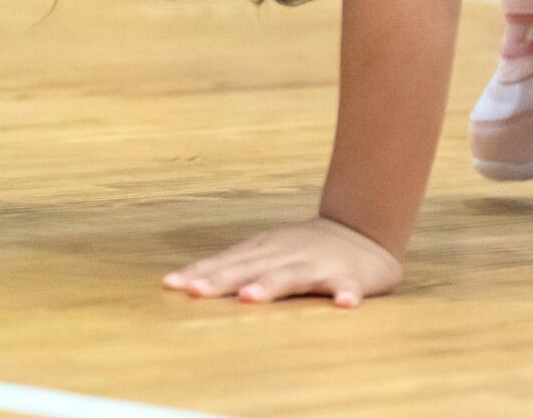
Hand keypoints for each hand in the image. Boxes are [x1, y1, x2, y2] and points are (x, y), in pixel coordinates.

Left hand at [162, 216, 400, 307]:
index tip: (170, 285)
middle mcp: (285, 255)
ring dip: (270, 285)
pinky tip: (343, 304)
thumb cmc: (304, 249)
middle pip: (249, 268)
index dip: (198, 273)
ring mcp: (317, 264)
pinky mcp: (350, 276)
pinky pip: (348, 287)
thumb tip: (185, 283)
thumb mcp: (266, 252)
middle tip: (194, 291)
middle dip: (220, 279)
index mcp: (263, 251)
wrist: (362, 229)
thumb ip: (233, 267)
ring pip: (291, 276)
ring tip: (249, 298)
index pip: (225, 262)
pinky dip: (346, 294)